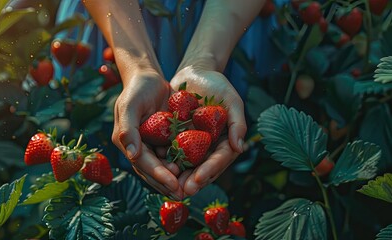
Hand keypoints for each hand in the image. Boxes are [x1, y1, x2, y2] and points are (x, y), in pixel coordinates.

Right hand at [112, 70, 182, 198]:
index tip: (173, 184)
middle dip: (167, 183)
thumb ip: (128, 129)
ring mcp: (151, 144)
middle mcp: (138, 147)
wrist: (148, 76)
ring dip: (175, 177)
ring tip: (190, 187)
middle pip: (153, 170)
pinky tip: (195, 170)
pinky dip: (182, 163)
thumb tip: (133, 155)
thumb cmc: (137, 88)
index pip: (143, 163)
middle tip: (183, 194)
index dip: (158, 175)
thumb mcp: (130, 105)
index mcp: (126, 142)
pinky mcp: (163, 138)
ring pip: (163, 165)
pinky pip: (173, 153)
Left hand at [170, 66, 246, 196]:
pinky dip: (165, 161)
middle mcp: (209, 147)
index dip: (210, 171)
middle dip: (193, 181)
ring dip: (178, 176)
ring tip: (168, 185)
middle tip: (182, 191)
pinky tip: (156, 167)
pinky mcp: (176, 139)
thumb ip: (238, 123)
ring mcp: (192, 144)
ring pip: (186, 165)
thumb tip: (239, 147)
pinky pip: (170, 152)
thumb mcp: (231, 100)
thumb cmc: (216, 84)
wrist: (193, 73)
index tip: (198, 179)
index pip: (219, 160)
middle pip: (202, 168)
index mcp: (225, 141)